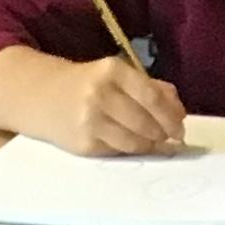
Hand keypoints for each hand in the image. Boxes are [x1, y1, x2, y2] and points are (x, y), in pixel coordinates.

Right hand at [29, 53, 187, 154]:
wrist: (43, 97)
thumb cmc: (87, 86)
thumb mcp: (116, 76)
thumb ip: (150, 87)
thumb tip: (179, 111)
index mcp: (112, 71)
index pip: (151, 97)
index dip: (170, 116)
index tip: (180, 127)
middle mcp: (100, 94)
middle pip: (145, 123)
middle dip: (163, 134)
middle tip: (171, 139)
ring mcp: (90, 121)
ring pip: (134, 142)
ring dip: (150, 146)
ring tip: (157, 144)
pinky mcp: (84, 144)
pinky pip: (118, 152)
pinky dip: (131, 151)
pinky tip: (134, 146)